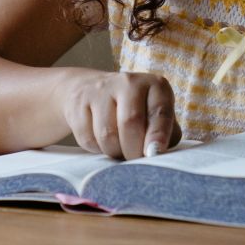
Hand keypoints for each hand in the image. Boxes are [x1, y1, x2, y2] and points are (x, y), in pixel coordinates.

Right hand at [55, 69, 179, 159]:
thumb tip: (158, 152)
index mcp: (154, 85)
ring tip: (120, 150)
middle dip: (134, 151)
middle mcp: (128, 82)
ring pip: (107, 135)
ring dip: (115, 152)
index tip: (155, 153)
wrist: (89, 88)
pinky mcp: (78, 103)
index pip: (159, 111)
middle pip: (130, 123)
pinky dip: (96, 149)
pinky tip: (102, 142)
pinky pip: (88, 139)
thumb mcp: (155, 115)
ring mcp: (100, 91)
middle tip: (135, 161)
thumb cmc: (134, 110)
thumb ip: (166, 133)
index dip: (158, 135)